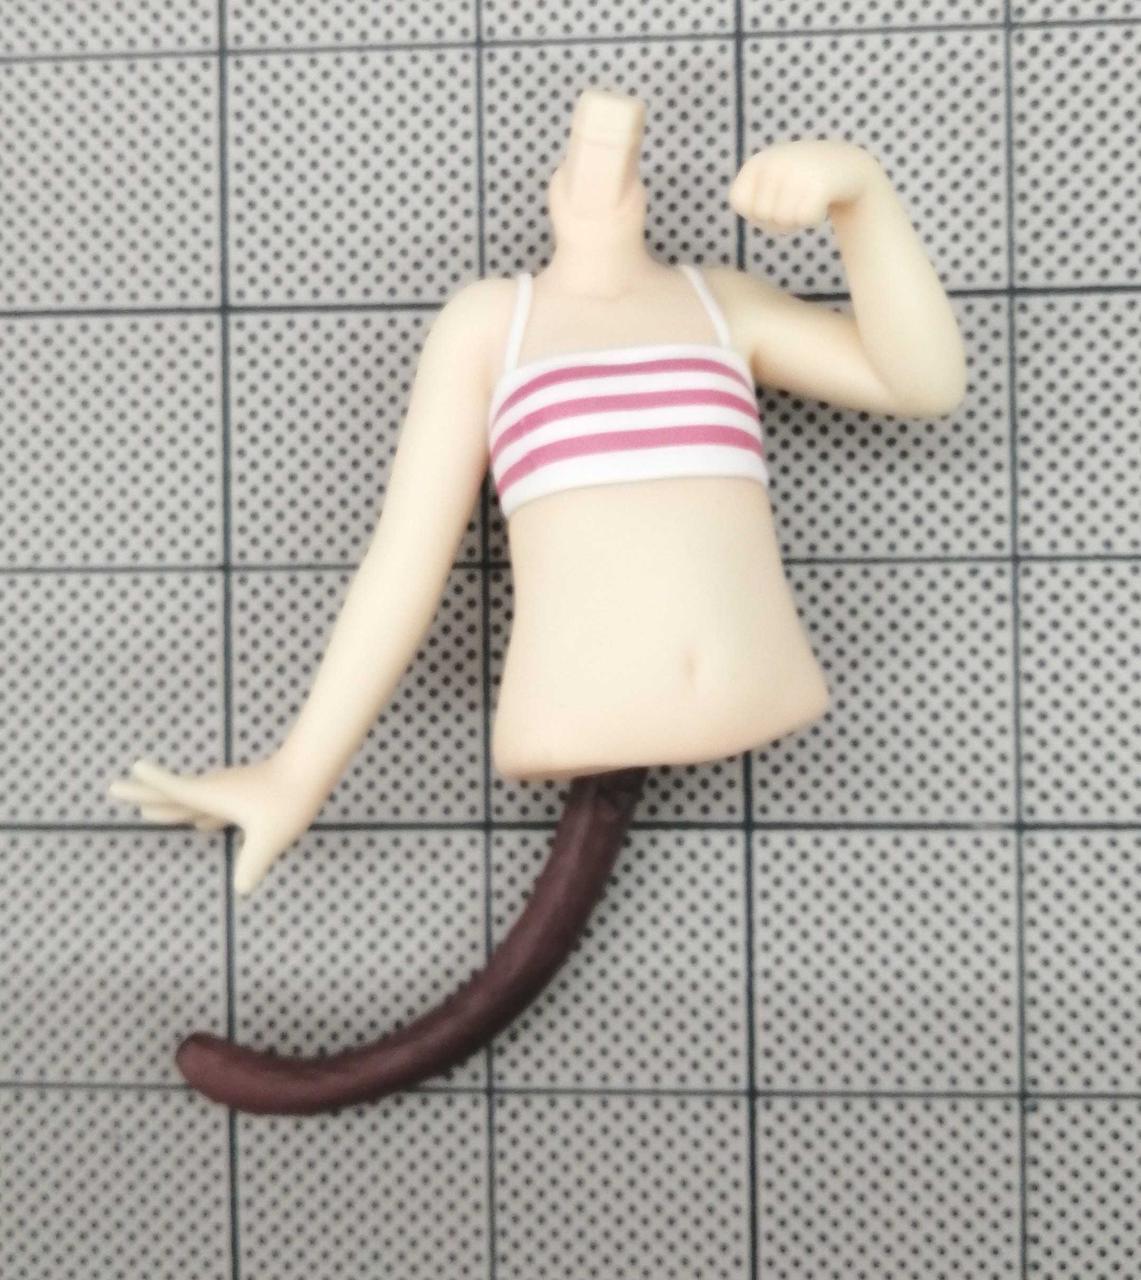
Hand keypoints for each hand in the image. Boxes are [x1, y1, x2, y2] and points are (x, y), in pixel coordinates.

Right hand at [106, 752, 325, 895]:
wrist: (311, 773)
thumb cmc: (288, 802)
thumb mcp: (269, 838)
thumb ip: (252, 864)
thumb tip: (242, 890)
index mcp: (210, 796)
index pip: (171, 790)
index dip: (148, 784)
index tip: (124, 775)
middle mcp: (214, 791)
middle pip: (171, 793)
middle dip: (143, 793)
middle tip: (114, 789)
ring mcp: (228, 792)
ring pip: (190, 800)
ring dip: (168, 804)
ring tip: (149, 813)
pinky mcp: (244, 797)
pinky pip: (211, 807)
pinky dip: (196, 813)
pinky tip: (201, 824)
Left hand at [729, 139, 881, 235]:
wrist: (848, 166)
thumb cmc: (801, 183)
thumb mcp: (770, 180)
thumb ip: (748, 195)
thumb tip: (735, 209)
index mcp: (757, 161)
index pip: (739, 202)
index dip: (755, 211)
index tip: (772, 199)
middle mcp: (775, 162)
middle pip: (762, 215)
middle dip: (778, 218)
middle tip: (796, 199)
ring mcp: (797, 172)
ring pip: (783, 220)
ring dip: (796, 219)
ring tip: (808, 198)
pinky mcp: (819, 184)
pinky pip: (804, 220)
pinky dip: (813, 219)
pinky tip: (823, 201)